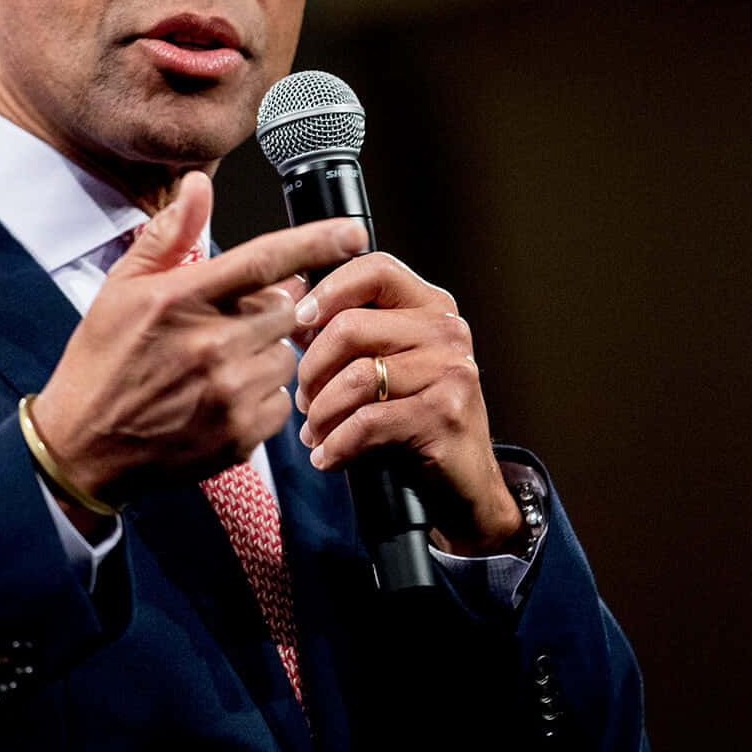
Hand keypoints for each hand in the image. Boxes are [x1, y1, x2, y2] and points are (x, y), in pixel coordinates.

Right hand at [31, 172, 369, 522]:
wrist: (82, 447)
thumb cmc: (101, 361)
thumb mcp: (121, 288)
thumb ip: (168, 235)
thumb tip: (198, 184)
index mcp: (181, 299)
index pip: (264, 260)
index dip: (316, 242)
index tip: (353, 233)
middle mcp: (210, 344)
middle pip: (285, 309)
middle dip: (266, 310)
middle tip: (226, 323)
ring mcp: (227, 392)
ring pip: (285, 356)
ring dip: (264, 354)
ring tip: (218, 364)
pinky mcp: (238, 434)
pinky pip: (280, 402)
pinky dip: (261, 398)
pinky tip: (222, 397)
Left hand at [292, 254, 521, 554]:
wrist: (463, 481)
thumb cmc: (411, 419)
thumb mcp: (382, 365)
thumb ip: (345, 333)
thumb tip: (289, 309)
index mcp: (430, 307)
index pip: (374, 270)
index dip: (327, 290)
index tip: (299, 323)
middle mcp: (446, 330)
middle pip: (350, 327)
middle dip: (311, 370)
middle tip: (303, 401)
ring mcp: (451, 371)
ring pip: (355, 378)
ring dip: (321, 414)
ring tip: (314, 433)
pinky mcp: (445, 414)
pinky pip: (368, 422)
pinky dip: (337, 445)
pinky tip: (327, 457)